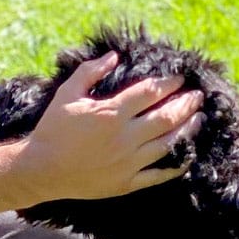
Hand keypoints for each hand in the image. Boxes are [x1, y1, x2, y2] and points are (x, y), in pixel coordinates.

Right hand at [14, 54, 202, 204]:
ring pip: (168, 144)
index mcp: (111, 113)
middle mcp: (124, 137)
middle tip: (197, 96)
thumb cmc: (52, 129)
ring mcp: (128, 162)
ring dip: (187, 129)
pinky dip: (176, 165)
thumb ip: (90, 72)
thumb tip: (114, 56)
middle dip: (186, 104)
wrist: (41, 170)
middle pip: (166, 117)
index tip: (180, 78)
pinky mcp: (126, 183)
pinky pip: (159, 175)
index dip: (169, 83)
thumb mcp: (67, 94)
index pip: (150, 93)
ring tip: (198, 119)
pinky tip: (188, 155)